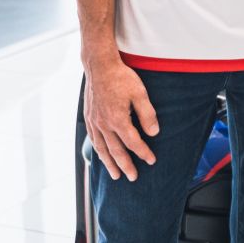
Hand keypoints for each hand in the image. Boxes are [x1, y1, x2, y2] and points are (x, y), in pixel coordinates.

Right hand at [83, 56, 159, 181]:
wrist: (100, 66)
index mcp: (118, 119)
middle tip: (132, 177)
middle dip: (126, 166)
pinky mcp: (89, 118)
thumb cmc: (121, 77)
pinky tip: (101, 155)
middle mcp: (104, 124)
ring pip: (102, 148)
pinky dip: (98, 151)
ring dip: (109, 163)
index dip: (143, 153)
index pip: (133, 142)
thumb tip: (154, 132)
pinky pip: (93, 139)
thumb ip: (147, 114)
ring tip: (115, 175)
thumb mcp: (140, 93)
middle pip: (116, 151)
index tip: (151, 161)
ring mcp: (95, 122)